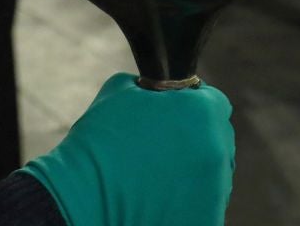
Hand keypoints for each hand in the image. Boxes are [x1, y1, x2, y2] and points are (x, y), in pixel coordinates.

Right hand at [25, 74, 234, 225]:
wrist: (82, 198)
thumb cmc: (98, 143)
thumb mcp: (121, 92)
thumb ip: (152, 87)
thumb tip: (160, 90)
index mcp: (202, 113)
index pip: (214, 103)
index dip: (192, 106)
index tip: (175, 117)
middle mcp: (217, 149)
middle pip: (217, 140)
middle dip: (195, 140)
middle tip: (164, 148)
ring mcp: (216, 189)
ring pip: (213, 174)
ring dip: (194, 171)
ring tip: (159, 176)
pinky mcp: (208, 218)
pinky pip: (206, 203)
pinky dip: (189, 200)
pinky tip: (162, 197)